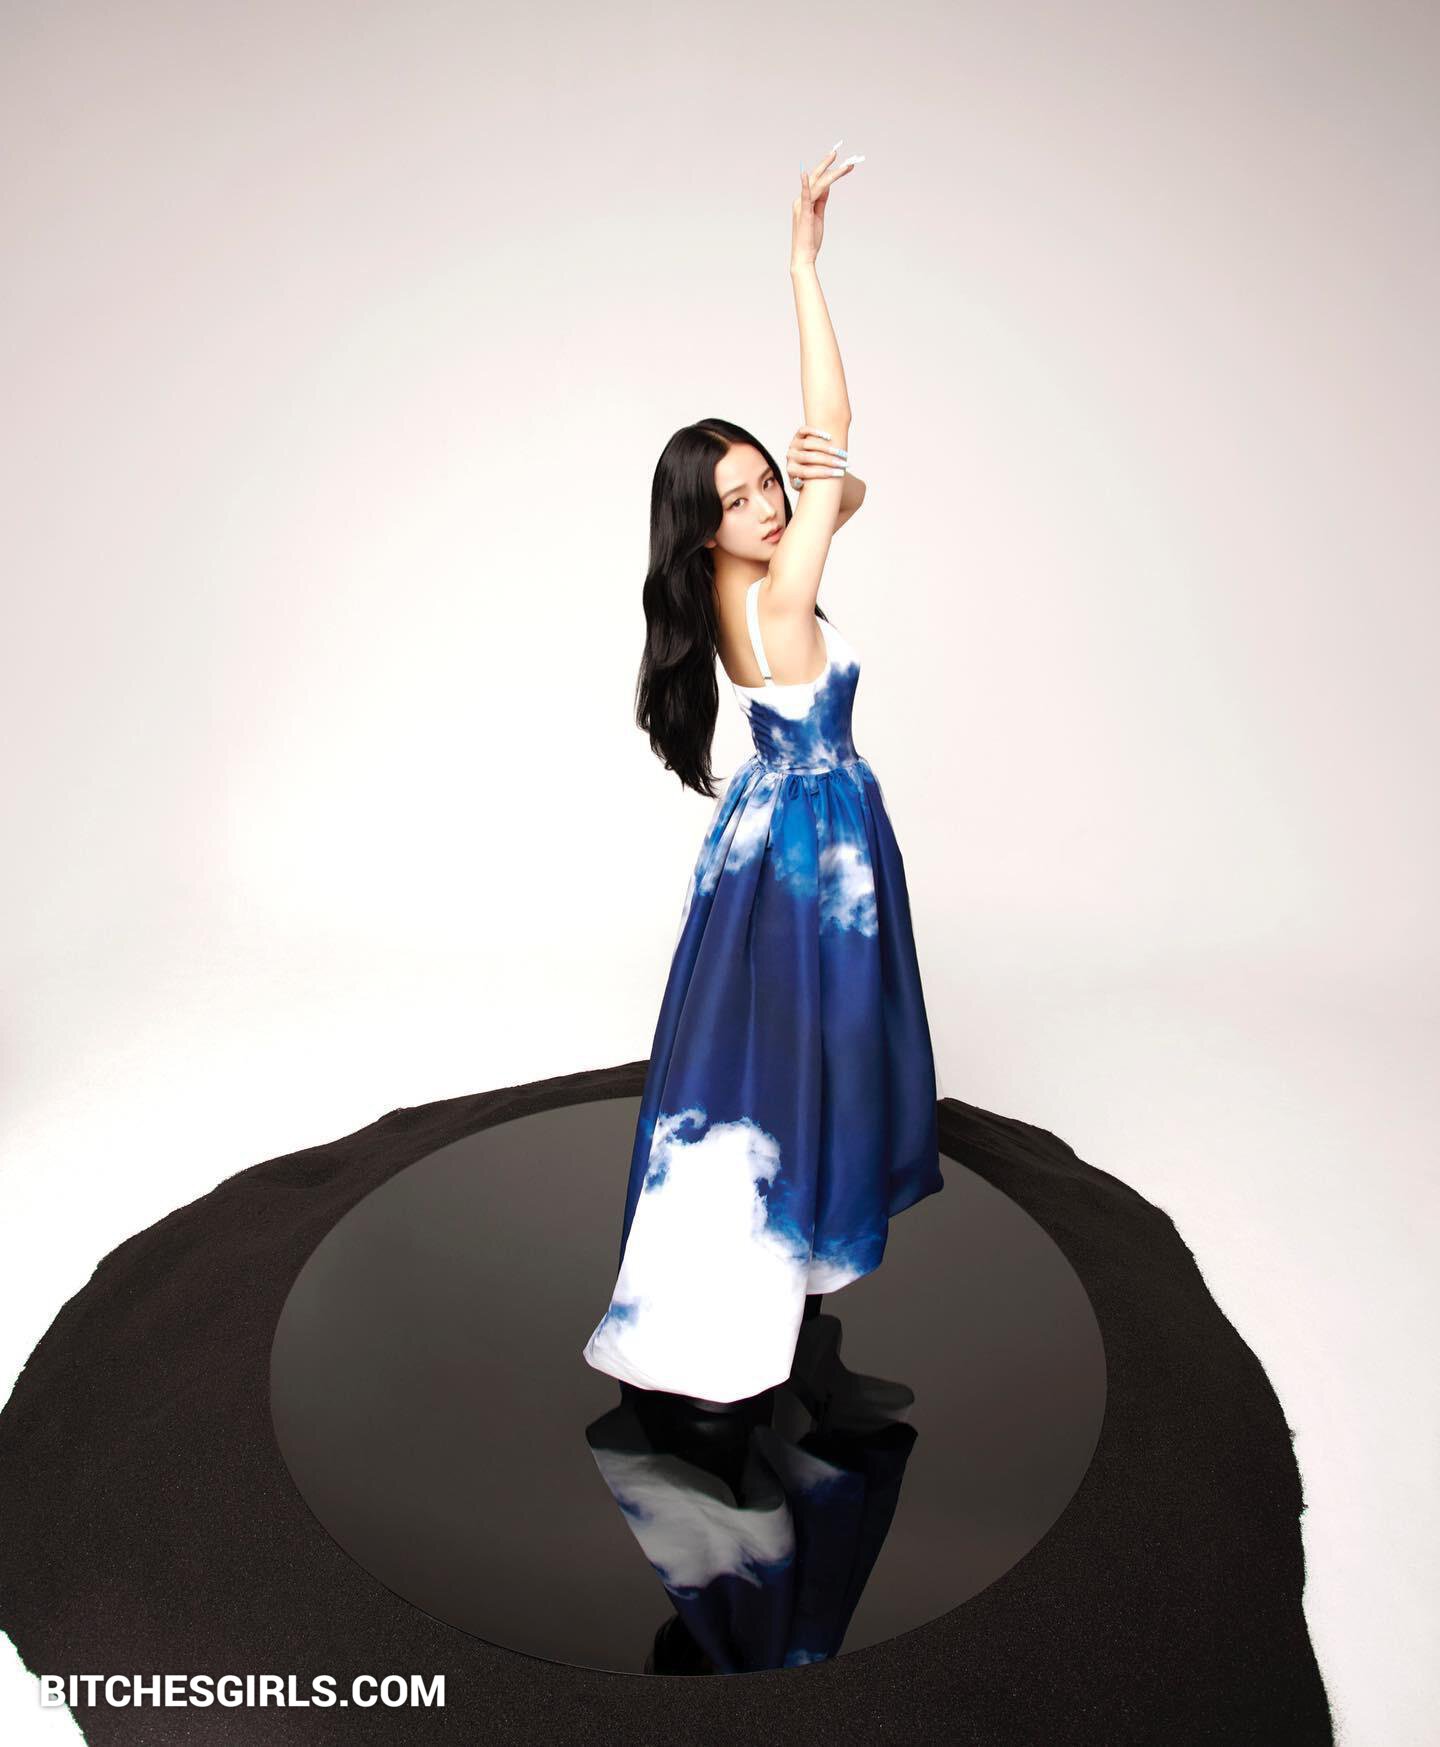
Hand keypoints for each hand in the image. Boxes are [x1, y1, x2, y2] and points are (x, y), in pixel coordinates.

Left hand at [784, 424, 848, 490]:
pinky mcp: (797, 435)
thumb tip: (803, 484)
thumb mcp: (804, 486)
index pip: (806, 472)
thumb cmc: (807, 478)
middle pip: (809, 458)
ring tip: (841, 453)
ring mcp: (793, 444)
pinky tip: (829, 438)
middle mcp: (790, 456)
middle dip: (829, 461)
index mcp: (791, 470)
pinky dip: (816, 432)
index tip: (839, 474)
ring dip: (827, 448)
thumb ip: (805, 487)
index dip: (823, 473)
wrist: (801, 463)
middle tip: (844, 464)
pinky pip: (805, 430)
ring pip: (809, 444)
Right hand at [790, 143, 861, 267]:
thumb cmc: (810, 239)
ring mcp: (801, 205)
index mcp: (804, 201)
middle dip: (826, 164)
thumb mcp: (818, 215)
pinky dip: (805, 184)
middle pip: (816, 178)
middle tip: (837, 151)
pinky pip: (805, 195)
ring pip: (818, 184)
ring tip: (845, 165)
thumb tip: (827, 186)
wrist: (804, 255)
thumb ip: (822, 200)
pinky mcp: (804, 212)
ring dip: (832, 173)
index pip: (818, 182)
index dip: (829, 171)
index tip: (840, 163)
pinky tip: (806, 174)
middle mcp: (801, 200)